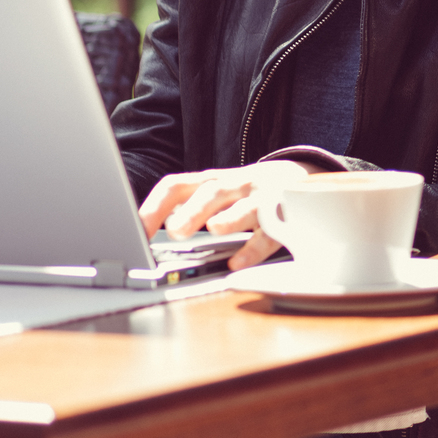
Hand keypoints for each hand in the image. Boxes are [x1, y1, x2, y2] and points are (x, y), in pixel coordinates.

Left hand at [138, 160, 315, 270]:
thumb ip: (189, 208)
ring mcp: (263, 197)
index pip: (176, 186)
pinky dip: (256, 247)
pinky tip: (240, 261)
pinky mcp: (287, 215)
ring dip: (230, 217)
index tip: (136, 233)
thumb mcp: (218, 194)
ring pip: (246, 205)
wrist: (301, 176)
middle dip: (194, 210)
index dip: (153, 208)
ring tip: (214, 230)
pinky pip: (272, 231)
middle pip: (212, 191)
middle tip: (176, 230)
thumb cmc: (248, 192)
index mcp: (212, 182)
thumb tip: (146, 232)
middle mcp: (236, 185)